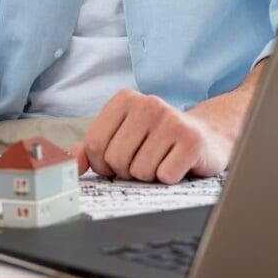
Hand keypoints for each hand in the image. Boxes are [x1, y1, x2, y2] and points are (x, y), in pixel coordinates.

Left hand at [73, 90, 232, 183]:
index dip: (103, 164)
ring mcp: (171, 119)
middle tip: (145, 161)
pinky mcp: (192, 140)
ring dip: (149, 176)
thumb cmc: (158, 141)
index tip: (118, 161)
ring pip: (140, 171)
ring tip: (162, 160)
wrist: (207, 138)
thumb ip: (92, 148)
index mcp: (124, 99)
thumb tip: (70, 164)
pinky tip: (178, 164)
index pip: (94, 145)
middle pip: (115, 159)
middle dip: (127, 171)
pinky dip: (169, 178)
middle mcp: (147, 103)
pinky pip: (165, 176)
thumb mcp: (123, 136)